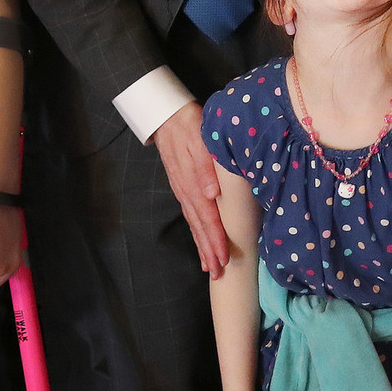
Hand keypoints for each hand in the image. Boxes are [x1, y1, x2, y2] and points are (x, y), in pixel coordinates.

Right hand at [151, 102, 228, 277]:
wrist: (166, 117)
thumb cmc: (190, 125)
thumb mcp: (200, 139)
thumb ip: (206, 166)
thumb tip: (212, 193)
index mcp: (195, 182)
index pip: (209, 217)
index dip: (217, 239)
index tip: (224, 258)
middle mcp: (188, 192)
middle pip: (201, 227)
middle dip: (210, 251)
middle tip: (219, 274)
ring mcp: (183, 191)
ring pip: (195, 225)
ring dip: (203, 247)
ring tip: (210, 268)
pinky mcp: (182, 188)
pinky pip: (190, 216)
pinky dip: (196, 233)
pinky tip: (201, 245)